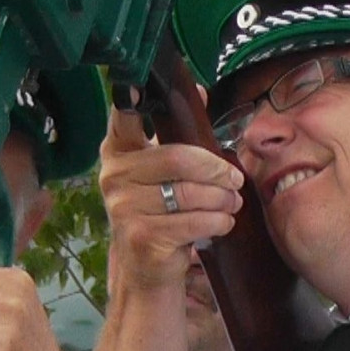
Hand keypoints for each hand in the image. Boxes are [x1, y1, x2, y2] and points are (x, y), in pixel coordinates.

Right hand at [99, 103, 243, 290]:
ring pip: (191, 193)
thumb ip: (180, 134)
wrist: (146, 268)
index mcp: (118, 150)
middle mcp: (114, 175)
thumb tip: (201, 91)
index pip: (124, 117)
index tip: (139, 82)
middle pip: (178, 158)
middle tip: (235, 181)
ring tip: (231, 204)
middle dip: (217, 171)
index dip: (132, 98)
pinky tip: (222, 223)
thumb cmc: (161, 211)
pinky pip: (195, 222)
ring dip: (222, 200)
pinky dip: (218, 222)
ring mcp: (124, 207)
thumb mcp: (166, 172)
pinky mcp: (142, 236)